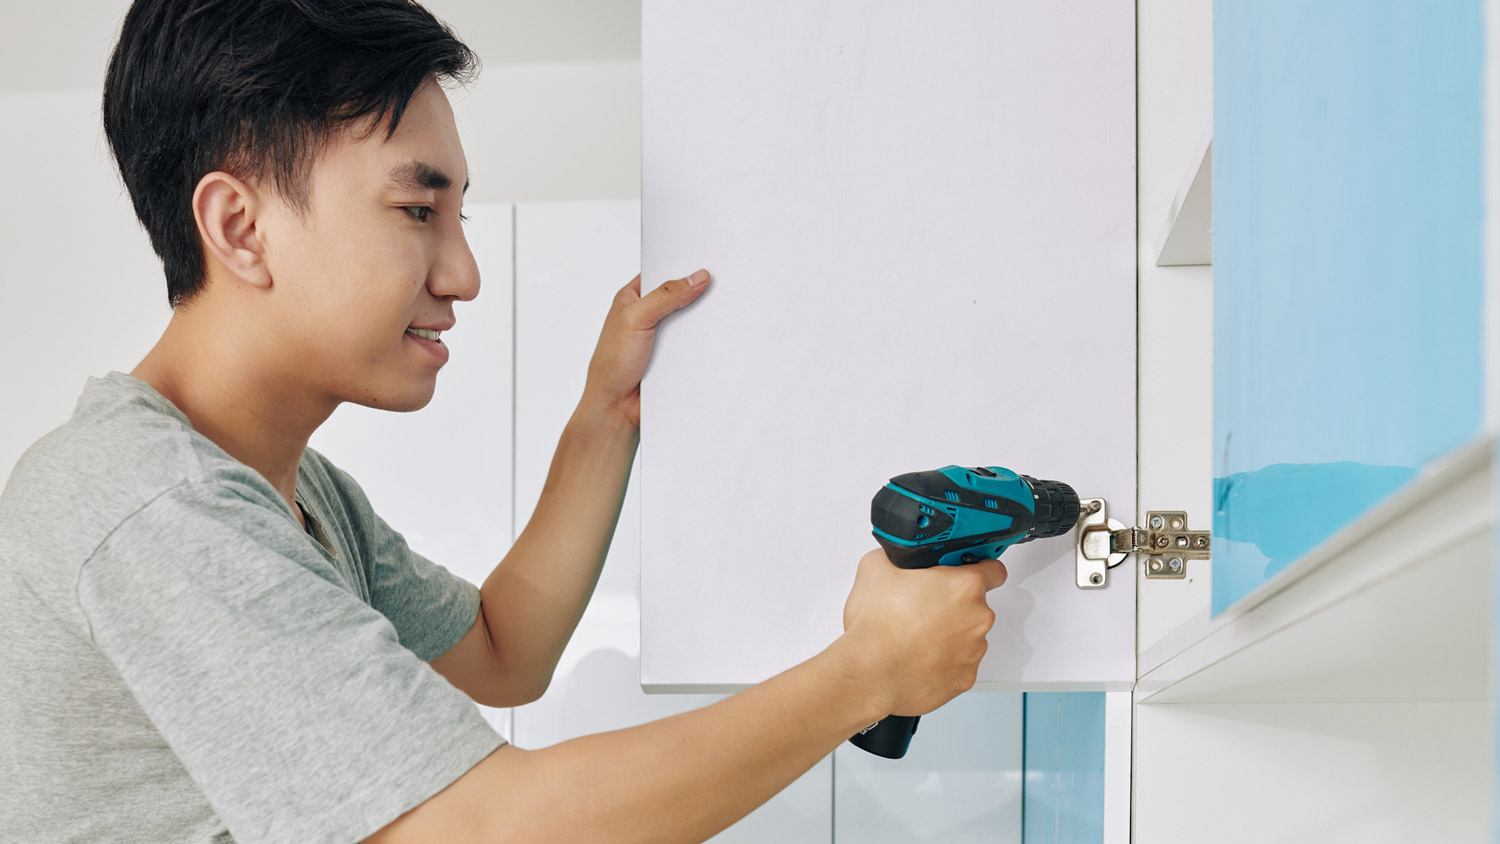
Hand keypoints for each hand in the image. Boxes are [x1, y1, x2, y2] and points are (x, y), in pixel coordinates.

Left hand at [583, 270, 710, 426]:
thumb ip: (666, 296)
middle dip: (698, 295)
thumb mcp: (636, 319)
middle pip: (681, 297)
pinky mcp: (675, 358)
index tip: (706, 262)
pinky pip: (695, 345)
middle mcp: (648, 315)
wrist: (617, 408)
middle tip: (721, 285)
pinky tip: (717, 338)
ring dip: (703, 322)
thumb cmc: (612, 364)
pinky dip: (704, 344)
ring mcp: (663, 337)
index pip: (662, 273)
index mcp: (632, 298)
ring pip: (691, 321)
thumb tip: (696, 277)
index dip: (682, 267)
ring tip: (725, 310)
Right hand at [841, 548, 1005, 717]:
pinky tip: (917, 656)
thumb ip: (897, 556)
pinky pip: (959, 663)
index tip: (967, 572)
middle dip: (953, 604)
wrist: (870, 675)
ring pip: (967, 636)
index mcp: (964, 586)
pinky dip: (943, 660)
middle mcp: (977, 619)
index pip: (994, 570)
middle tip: (922, 607)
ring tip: (914, 635)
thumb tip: (897, 558)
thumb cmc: (877, 628)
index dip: (980, 568)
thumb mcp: (875, 567)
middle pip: (975, 605)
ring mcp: (973, 651)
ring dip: (948, 633)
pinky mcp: (964, 678)